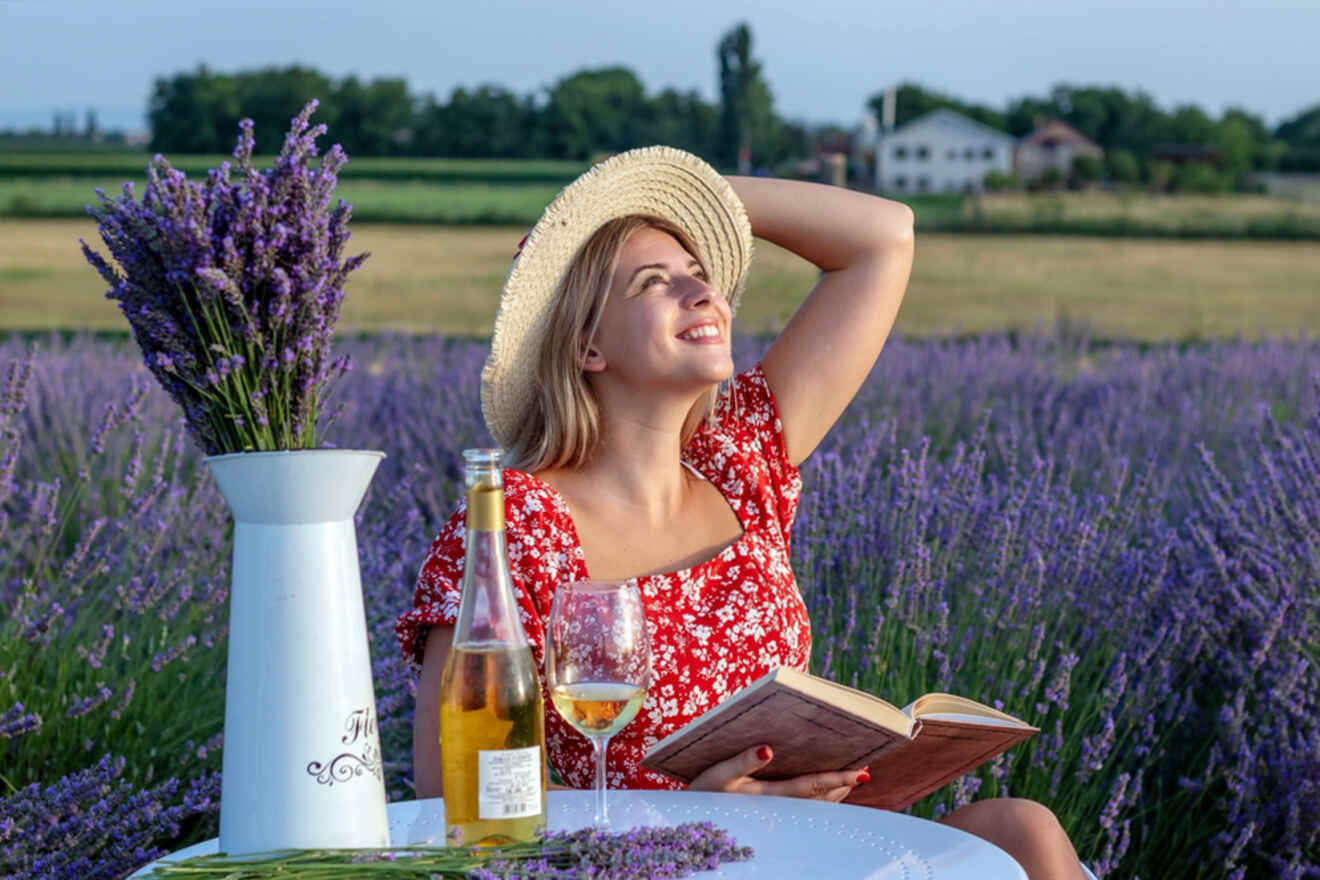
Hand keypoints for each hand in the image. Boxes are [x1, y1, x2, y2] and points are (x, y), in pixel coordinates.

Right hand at [686, 745, 869, 801]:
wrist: (689, 819)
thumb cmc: (703, 793)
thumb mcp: (718, 773)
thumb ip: (743, 761)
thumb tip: (769, 749)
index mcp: (769, 797)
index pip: (811, 787)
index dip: (838, 780)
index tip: (862, 773)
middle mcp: (778, 809)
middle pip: (820, 799)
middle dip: (843, 786)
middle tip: (864, 771)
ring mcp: (777, 815)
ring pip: (814, 806)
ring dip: (834, 793)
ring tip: (851, 779)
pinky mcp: (772, 816)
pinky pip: (804, 808)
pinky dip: (819, 798)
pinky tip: (824, 791)